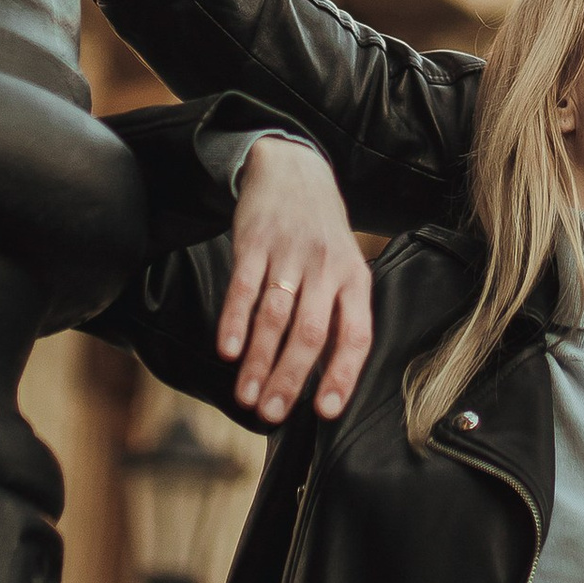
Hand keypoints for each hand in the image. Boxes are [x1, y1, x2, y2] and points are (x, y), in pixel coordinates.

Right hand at [215, 137, 374, 421]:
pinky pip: (244, 287)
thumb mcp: (345, 267)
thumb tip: (327, 378)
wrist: (294, 170)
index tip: (324, 410)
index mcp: (354, 279)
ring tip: (247, 396)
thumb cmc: (322, 232)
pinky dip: (235, 321)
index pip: (355, 335)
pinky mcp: (255, 243)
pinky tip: (228, 351)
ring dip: (259, 361)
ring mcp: (289, 255)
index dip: (341, 375)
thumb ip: (339, 315)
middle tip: (271, 413)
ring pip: (274, 317)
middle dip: (289, 378)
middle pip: (310, 333)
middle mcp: (326, 268)